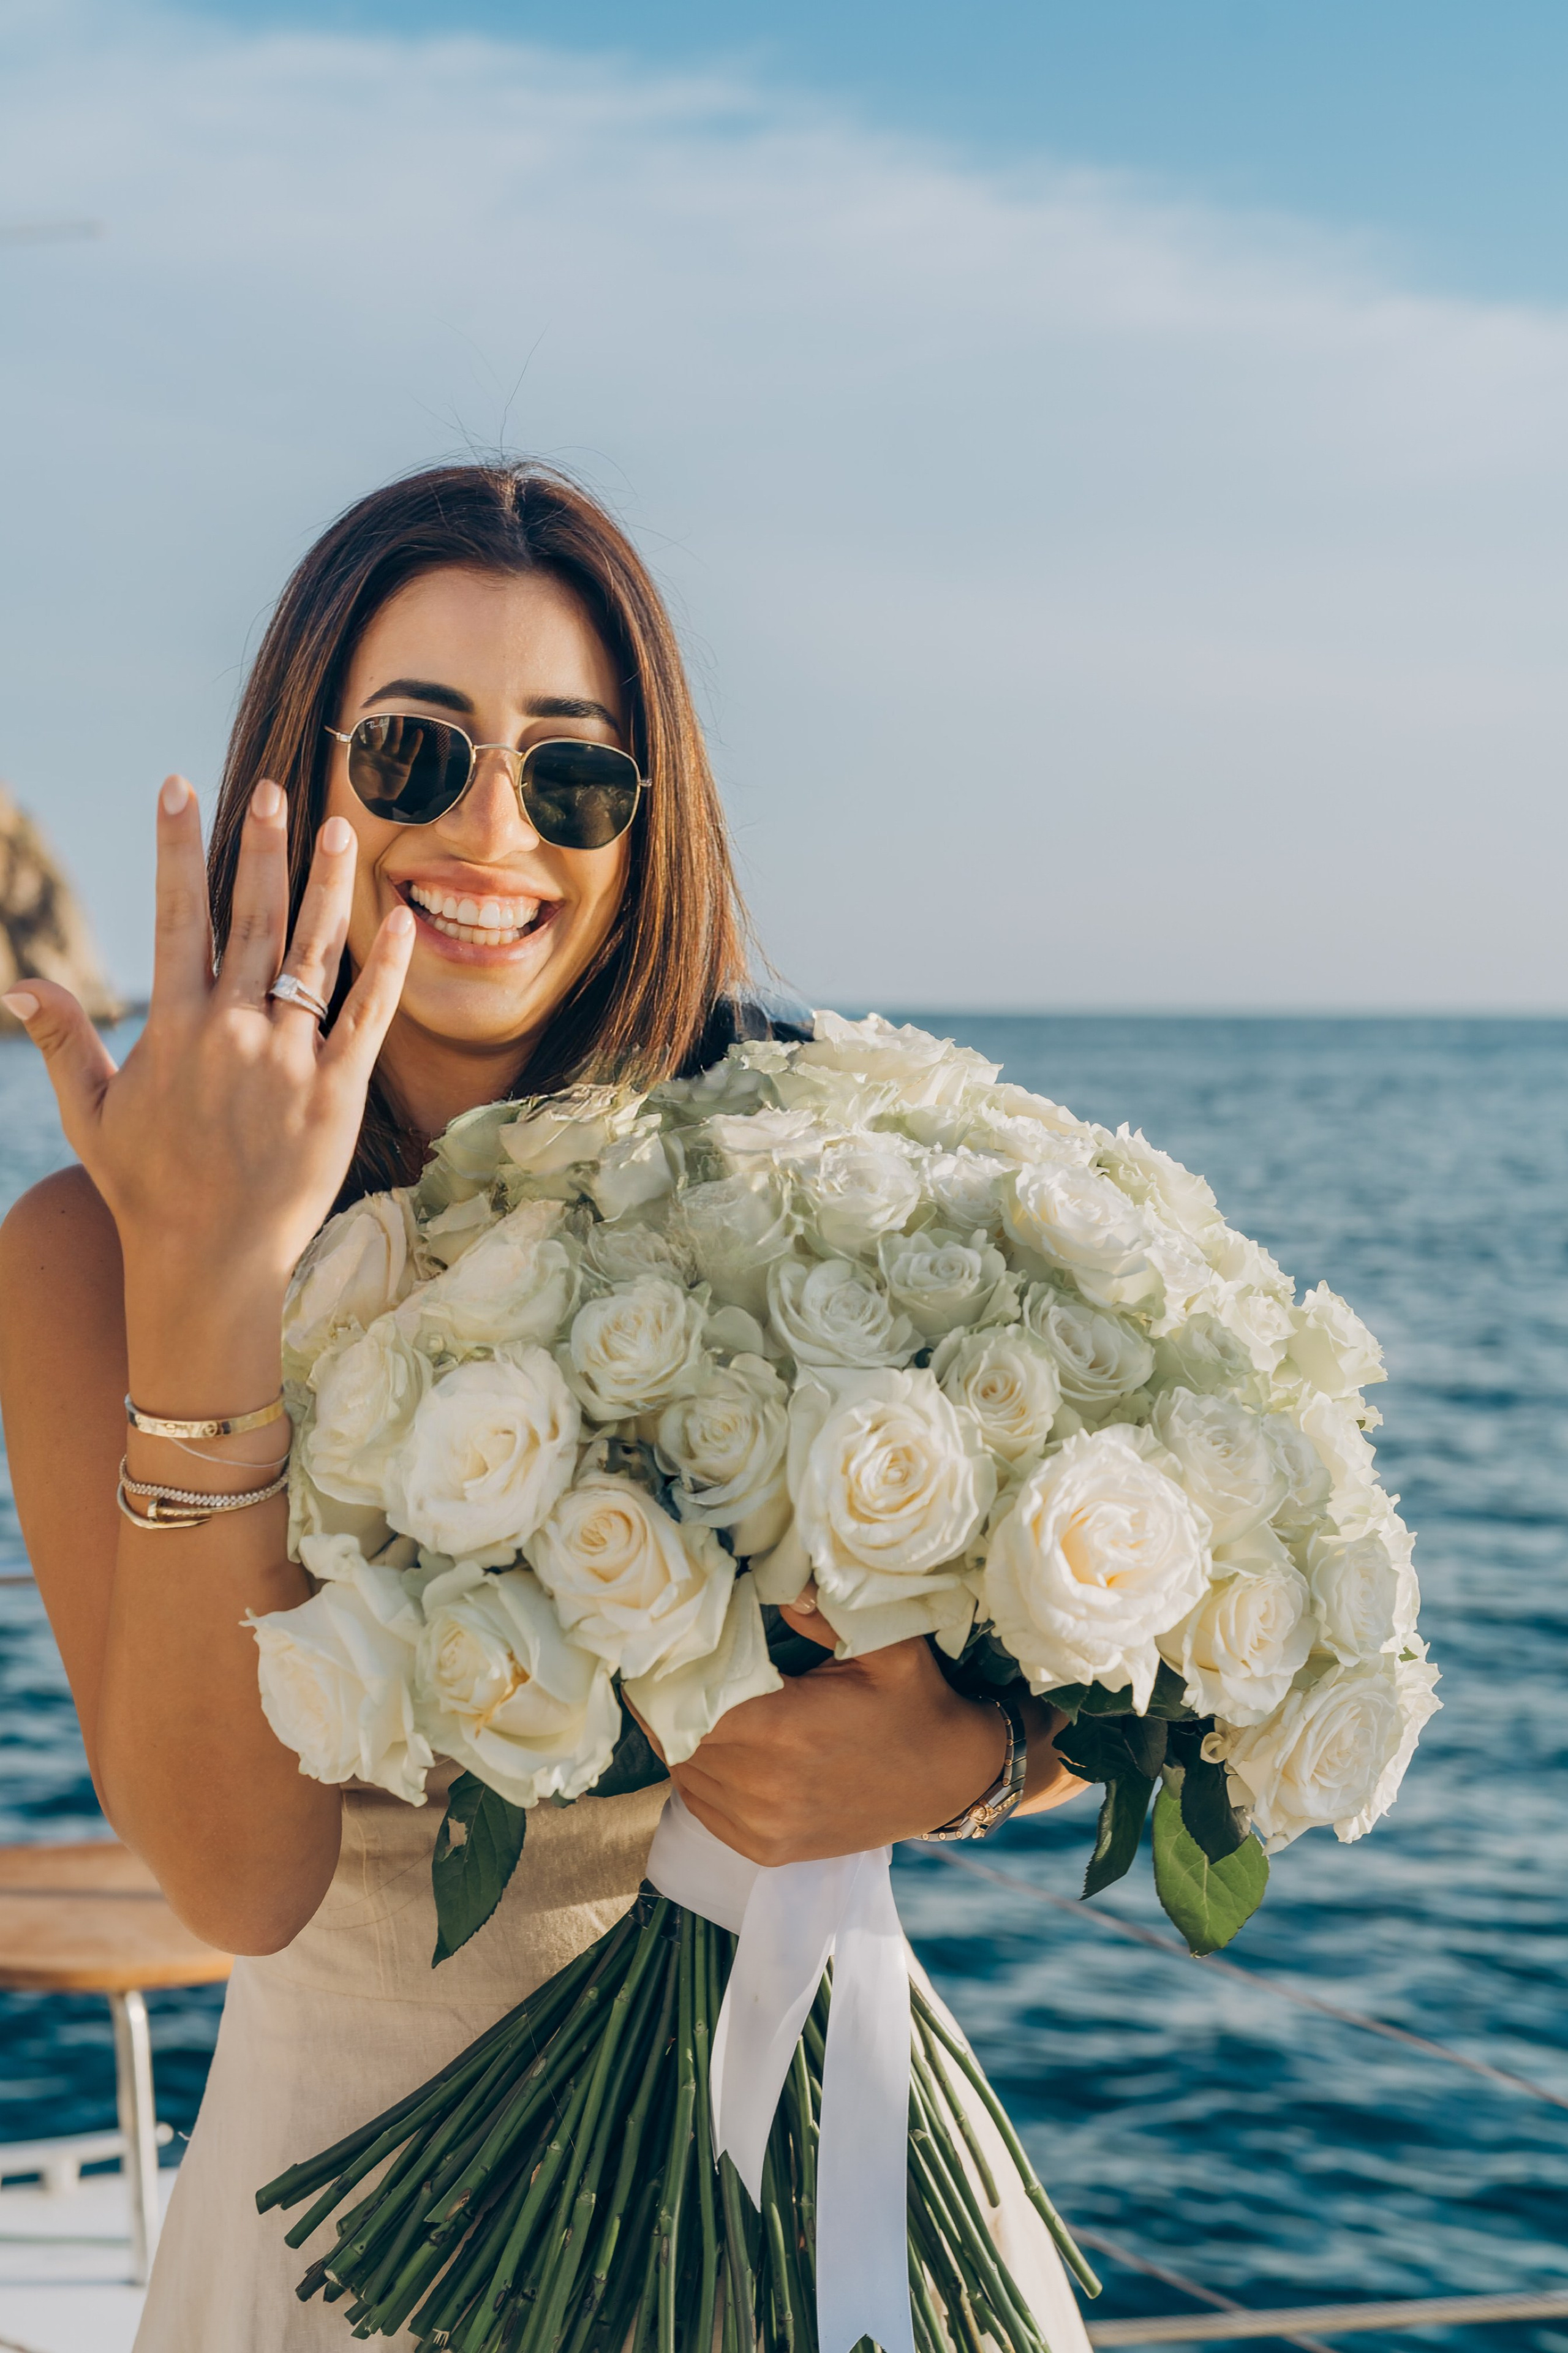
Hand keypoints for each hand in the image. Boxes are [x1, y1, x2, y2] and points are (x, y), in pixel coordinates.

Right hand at [4, 776, 412, 1391]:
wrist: (208, 1260)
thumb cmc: (146, 1187)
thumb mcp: (90, 1113)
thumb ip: (63, 1041)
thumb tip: (19, 983)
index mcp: (174, 1028)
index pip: (174, 916)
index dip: (177, 847)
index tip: (179, 787)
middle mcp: (233, 1032)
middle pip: (250, 919)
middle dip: (261, 848)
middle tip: (275, 789)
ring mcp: (289, 1059)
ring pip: (312, 954)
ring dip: (325, 886)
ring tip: (339, 827)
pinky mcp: (338, 1093)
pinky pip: (368, 1018)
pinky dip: (386, 968)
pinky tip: (401, 919)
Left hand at [665, 1601, 1010, 1865]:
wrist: (950, 1779)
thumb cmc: (914, 1702)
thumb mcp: (885, 1644)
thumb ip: (823, 1611)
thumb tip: (778, 1581)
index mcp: (784, 1727)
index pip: (689, 1703)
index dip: (669, 1676)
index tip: (664, 1648)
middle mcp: (765, 1784)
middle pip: (680, 1739)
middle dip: (670, 1703)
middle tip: (668, 1667)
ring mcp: (764, 1825)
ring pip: (685, 1775)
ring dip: (681, 1740)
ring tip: (685, 1702)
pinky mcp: (766, 1849)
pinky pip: (702, 1808)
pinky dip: (697, 1776)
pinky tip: (711, 1745)